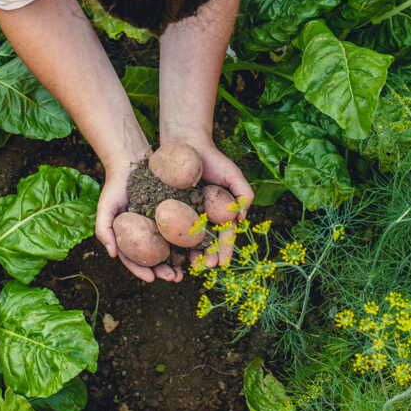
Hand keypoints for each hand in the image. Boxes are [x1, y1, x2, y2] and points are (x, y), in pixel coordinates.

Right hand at [95, 165, 183, 282]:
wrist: (131, 161)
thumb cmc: (114, 186)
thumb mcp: (105, 207)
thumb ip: (104, 230)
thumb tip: (112, 255)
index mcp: (131, 238)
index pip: (136, 260)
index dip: (142, 271)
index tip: (151, 279)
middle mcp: (147, 233)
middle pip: (157, 258)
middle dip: (166, 271)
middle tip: (175, 278)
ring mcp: (162, 224)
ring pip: (173, 247)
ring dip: (181, 260)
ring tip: (188, 269)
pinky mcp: (176, 211)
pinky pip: (184, 228)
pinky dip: (191, 240)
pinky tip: (198, 248)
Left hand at [180, 141, 253, 268]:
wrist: (185, 143)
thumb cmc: (212, 159)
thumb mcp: (233, 174)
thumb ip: (243, 194)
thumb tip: (242, 218)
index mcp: (219, 213)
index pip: (224, 236)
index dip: (224, 250)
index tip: (223, 263)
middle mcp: (202, 217)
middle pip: (205, 242)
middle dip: (207, 256)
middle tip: (205, 266)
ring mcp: (184, 214)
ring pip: (187, 240)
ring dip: (189, 254)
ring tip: (189, 265)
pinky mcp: (167, 209)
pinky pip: (168, 228)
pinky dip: (170, 242)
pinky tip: (169, 253)